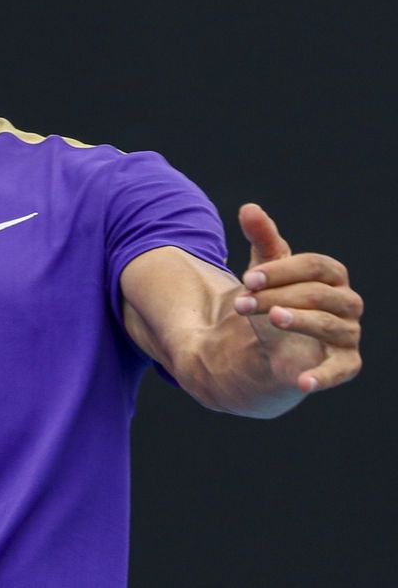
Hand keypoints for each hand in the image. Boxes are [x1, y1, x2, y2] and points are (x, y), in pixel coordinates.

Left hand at [233, 203, 362, 392]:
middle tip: (241, 301)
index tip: (248, 277)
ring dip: (296, 321)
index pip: (318, 266)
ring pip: (329, 325)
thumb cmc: (273, 297)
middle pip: (321, 295)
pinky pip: (340, 371)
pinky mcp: (344, 364)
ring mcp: (348, 334)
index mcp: (333, 277)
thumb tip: (249, 208)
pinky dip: (323, 377)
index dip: (283, 270)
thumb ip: (261, 239)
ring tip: (270, 318)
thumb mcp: (264, 269)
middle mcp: (348, 304)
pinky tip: (302, 382)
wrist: (270, 343)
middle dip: (278, 295)